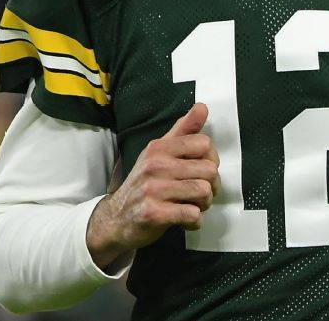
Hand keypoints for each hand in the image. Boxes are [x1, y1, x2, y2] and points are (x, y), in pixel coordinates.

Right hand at [86, 103, 219, 268]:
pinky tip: (185, 221)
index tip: (201, 170)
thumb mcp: (159, 153)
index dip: (211, 159)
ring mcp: (154, 189)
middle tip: (199, 193)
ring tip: (193, 205)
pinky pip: (192, 215)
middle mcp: (156, 165)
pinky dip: (194, 221)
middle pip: (209, 170)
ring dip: (204, 204)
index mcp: (159, 147)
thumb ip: (183, 130)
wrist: (116, 218)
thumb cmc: (145, 184)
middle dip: (212, 186)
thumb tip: (203, 106)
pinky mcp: (154, 214)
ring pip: (203, 191)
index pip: (204, 143)